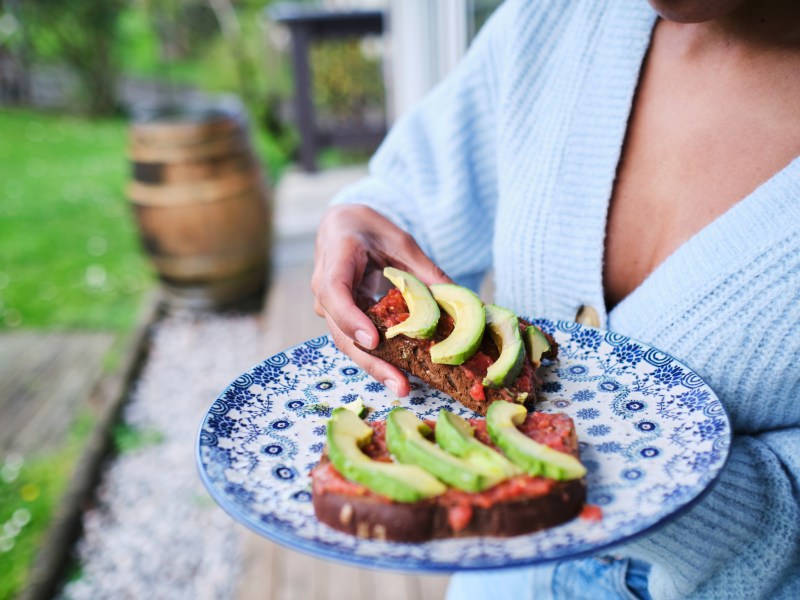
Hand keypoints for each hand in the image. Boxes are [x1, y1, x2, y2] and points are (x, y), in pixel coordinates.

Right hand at [312, 205, 450, 395]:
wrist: (342, 228)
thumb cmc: (369, 229)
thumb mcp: (400, 241)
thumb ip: (424, 270)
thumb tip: (459, 300)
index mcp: (335, 257)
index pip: (334, 291)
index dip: (350, 317)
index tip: (373, 340)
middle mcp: (324, 288)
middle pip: (341, 331)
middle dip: (370, 361)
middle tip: (400, 384)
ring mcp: (330, 307)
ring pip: (347, 343)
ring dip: (375, 366)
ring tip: (403, 387)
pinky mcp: (341, 319)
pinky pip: (357, 341)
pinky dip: (378, 357)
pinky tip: (401, 374)